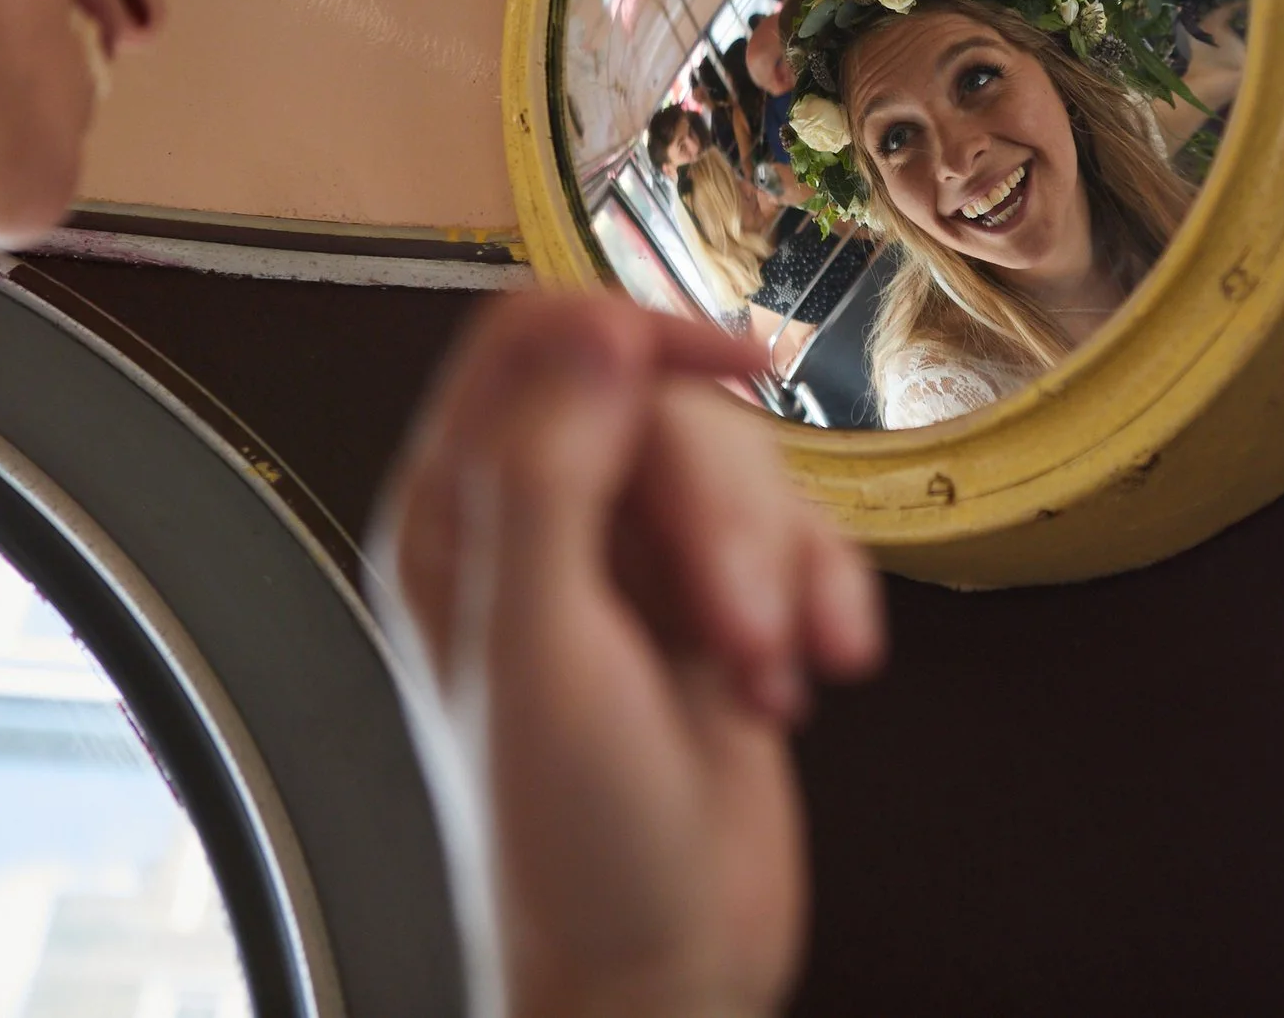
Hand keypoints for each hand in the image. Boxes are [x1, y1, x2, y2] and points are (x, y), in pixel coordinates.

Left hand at [371, 292, 885, 1017]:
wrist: (659, 973)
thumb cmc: (566, 849)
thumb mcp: (541, 650)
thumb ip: (549, 473)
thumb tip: (589, 330)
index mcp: (461, 518)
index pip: (535, 339)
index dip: (630, 330)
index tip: (718, 371)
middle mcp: (547, 526)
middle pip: (664, 408)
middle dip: (725, 514)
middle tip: (733, 619)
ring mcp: (637, 568)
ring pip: (741, 469)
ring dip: (778, 569)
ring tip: (765, 670)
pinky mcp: (720, 607)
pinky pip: (801, 536)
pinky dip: (822, 598)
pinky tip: (807, 672)